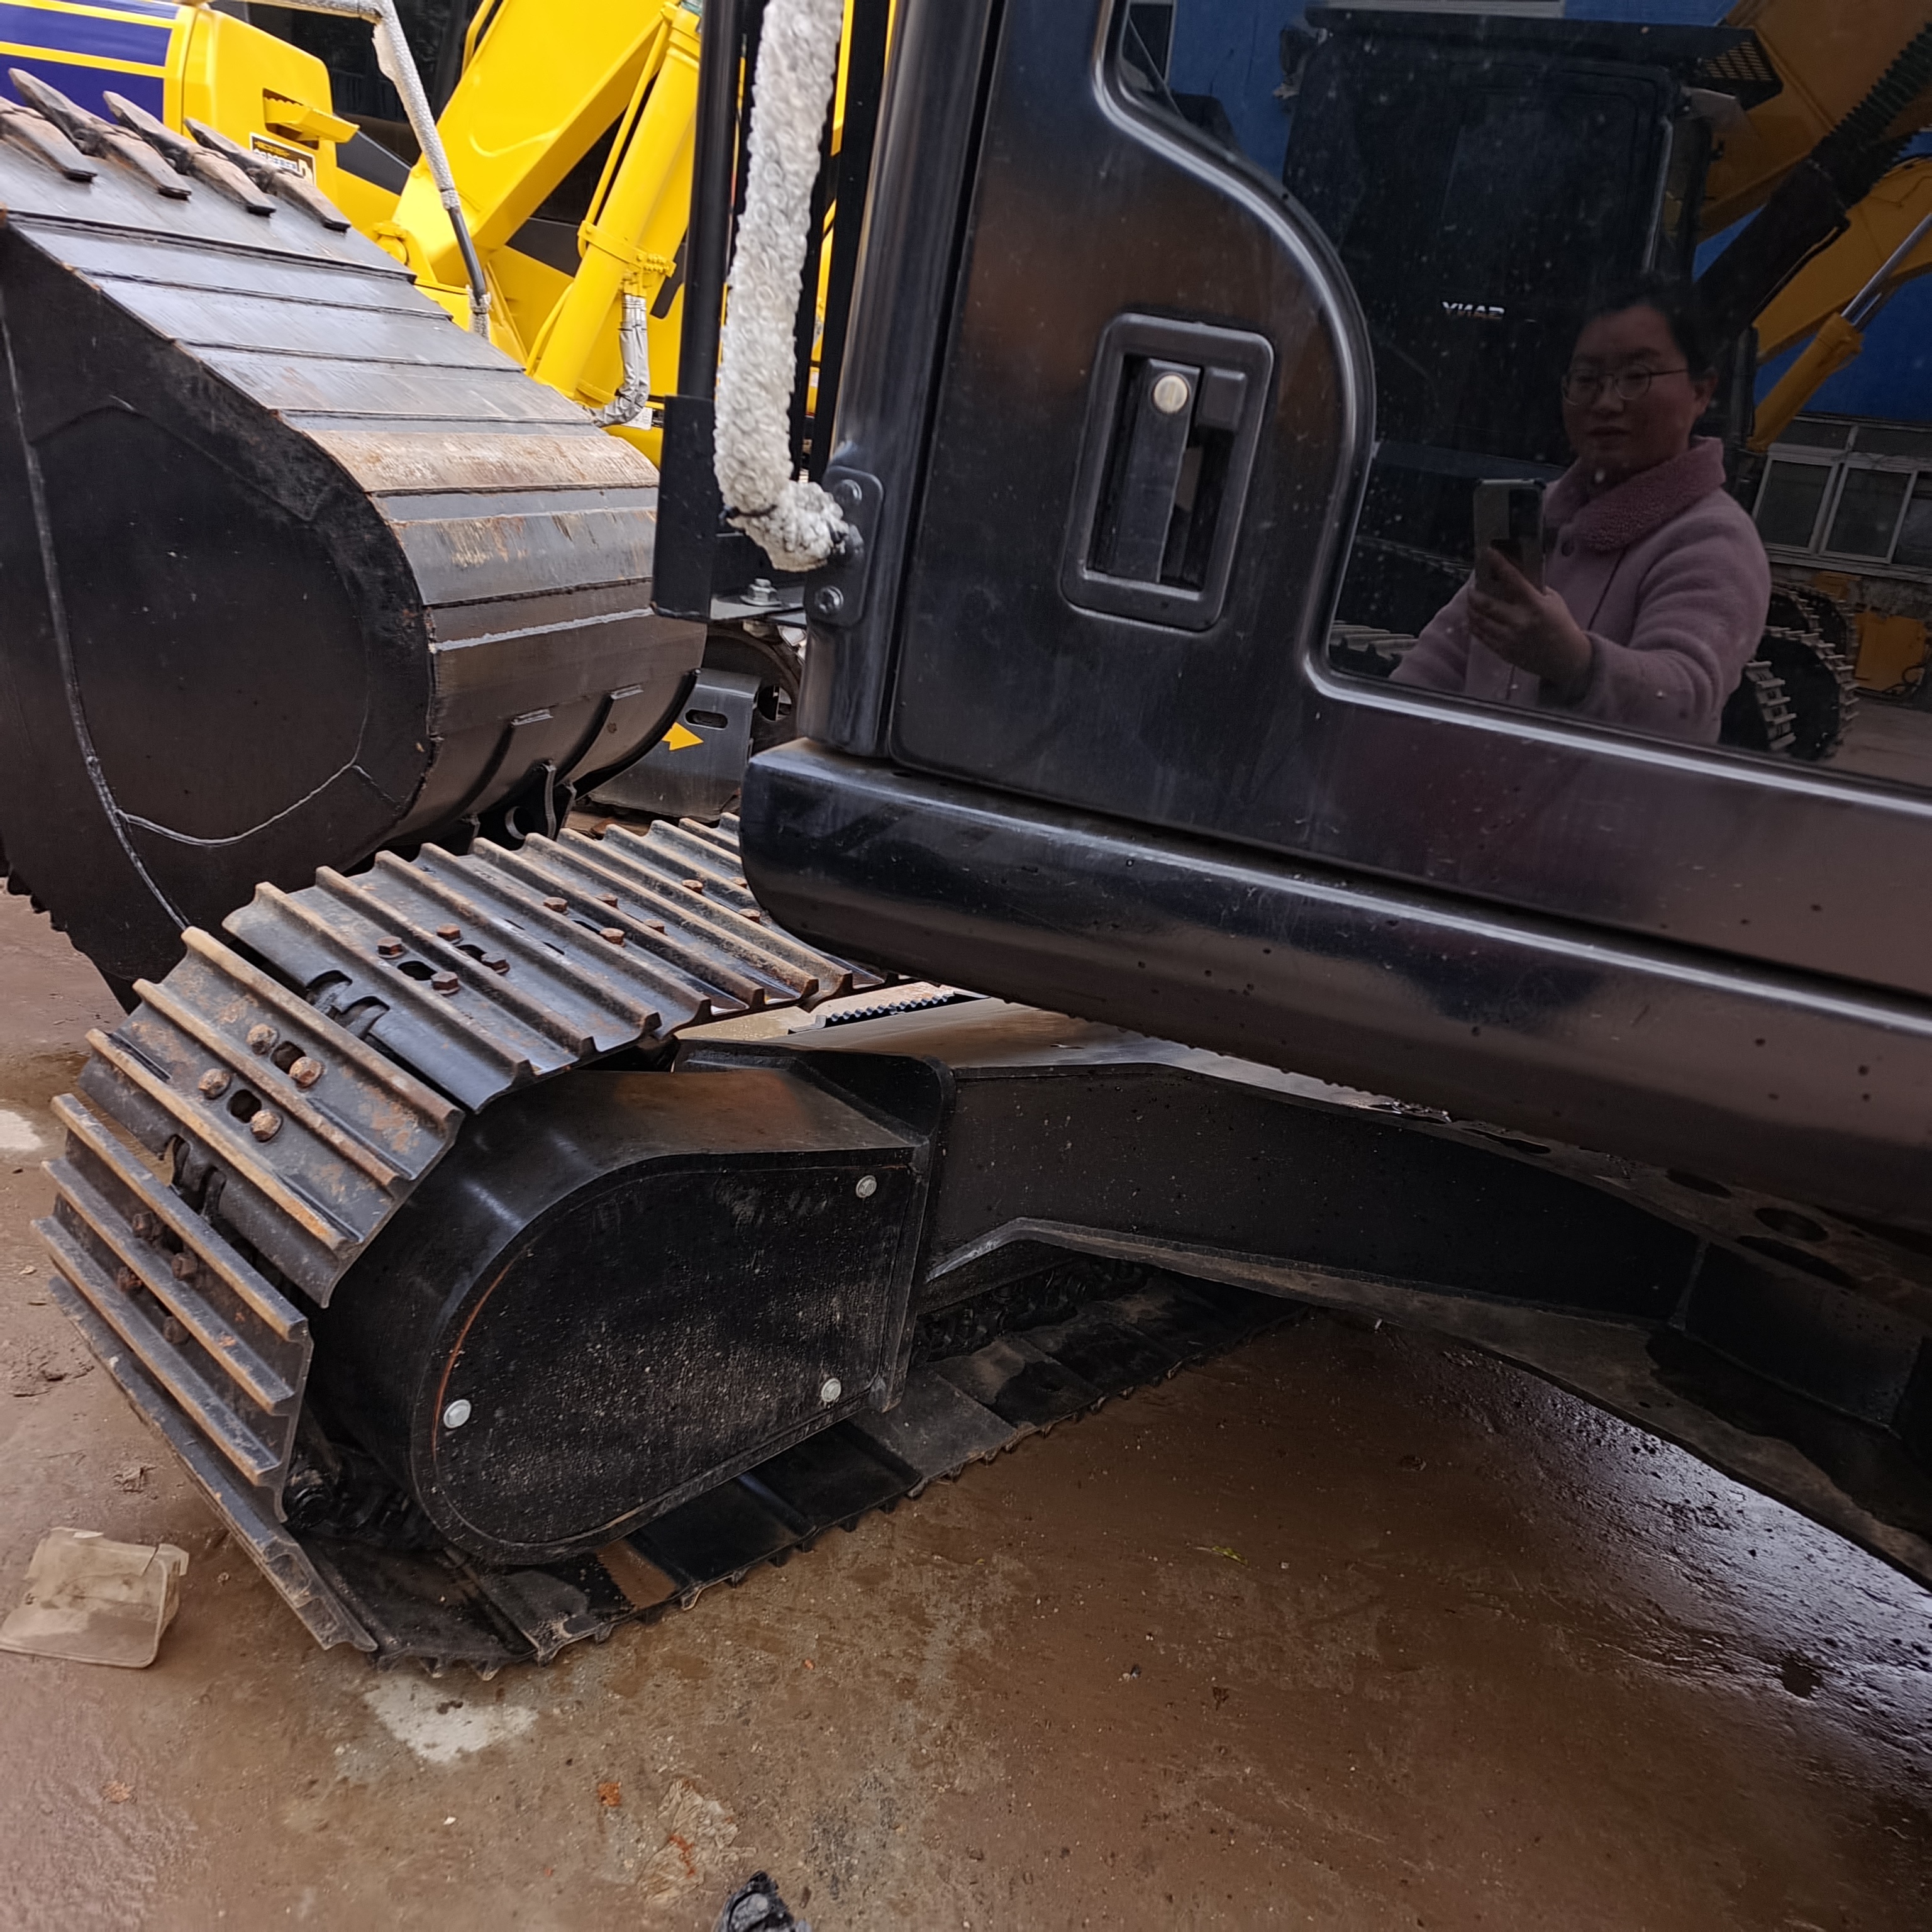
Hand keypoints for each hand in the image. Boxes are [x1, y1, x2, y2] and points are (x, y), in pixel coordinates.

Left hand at [1467, 549, 1593, 701]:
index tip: (1488, 552)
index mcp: (1535, 606)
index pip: (1513, 579)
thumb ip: (1535, 588)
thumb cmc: (1561, 625)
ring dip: (1472, 609)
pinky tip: (1473, 618)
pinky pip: (1482, 636)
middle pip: (1487, 604)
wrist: (1566, 658)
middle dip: (1475, 593)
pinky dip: (1475, 625)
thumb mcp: (1554, 601)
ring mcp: (1510, 638)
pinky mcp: (1504, 651)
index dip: (1498, 563)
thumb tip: (1516, 573)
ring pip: (1480, 621)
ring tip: (1470, 602)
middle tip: (1471, 587)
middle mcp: (1520, 622)